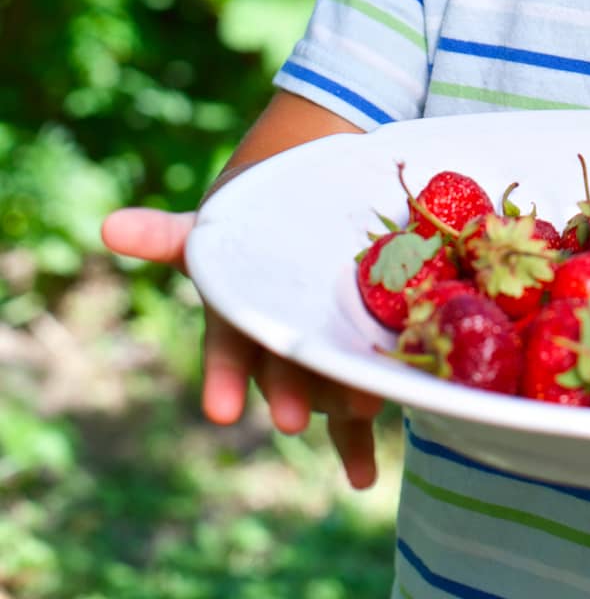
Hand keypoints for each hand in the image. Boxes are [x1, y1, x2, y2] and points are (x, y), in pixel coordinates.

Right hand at [101, 206, 383, 489]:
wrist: (292, 234)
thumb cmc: (243, 237)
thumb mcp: (207, 235)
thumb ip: (162, 234)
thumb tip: (109, 225)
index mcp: (239, 318)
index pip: (226, 353)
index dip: (223, 379)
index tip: (220, 412)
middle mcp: (273, 348)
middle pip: (280, 375)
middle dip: (286, 396)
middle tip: (292, 420)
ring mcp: (309, 364)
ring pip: (325, 386)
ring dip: (342, 401)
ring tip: (364, 405)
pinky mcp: (343, 376)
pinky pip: (350, 417)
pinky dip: (357, 447)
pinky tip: (362, 479)